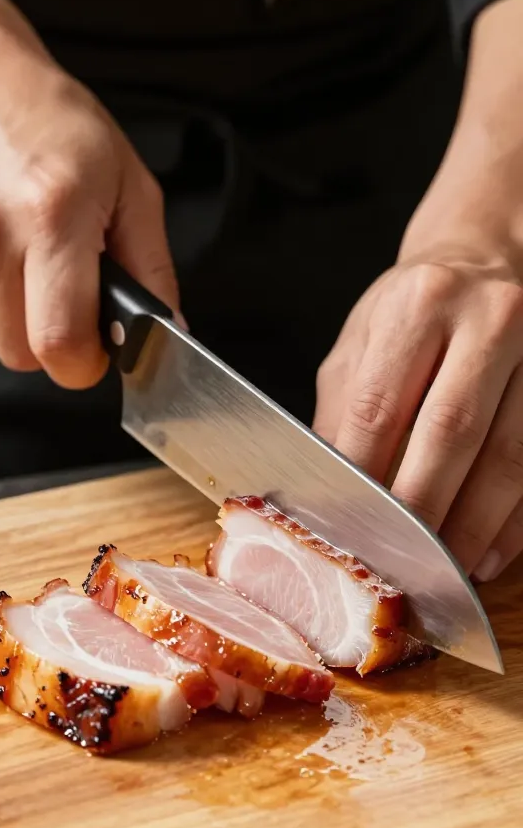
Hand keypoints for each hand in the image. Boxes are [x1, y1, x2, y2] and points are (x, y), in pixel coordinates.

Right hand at [0, 0, 177, 387]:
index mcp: (54, 217)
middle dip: (54, 341)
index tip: (98, 344)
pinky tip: (0, 249)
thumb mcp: (130, 185)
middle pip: (22, 356)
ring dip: (19, 316)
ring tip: (32, 256)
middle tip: (69, 294)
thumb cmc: (55, 120)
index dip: (86, 361)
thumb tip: (168, 332)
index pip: (61, 347)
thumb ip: (152, 268)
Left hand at [314, 0, 522, 582]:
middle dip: (422, 510)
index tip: (348, 527)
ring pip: (510, 456)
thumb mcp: (364, 340)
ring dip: (476, 525)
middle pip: (451, 433)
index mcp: (420, 305)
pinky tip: (492, 552)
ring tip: (448, 570)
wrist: (489, 258)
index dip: (364, 475)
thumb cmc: (416, 308)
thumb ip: (344, 411)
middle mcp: (488, 321)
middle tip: (400, 566)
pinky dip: (516, 520)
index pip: (382, 404)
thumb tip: (324, 491)